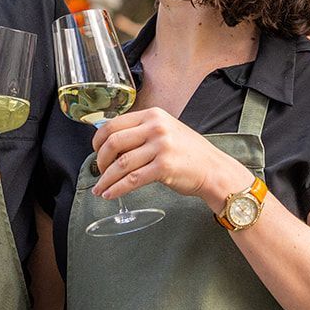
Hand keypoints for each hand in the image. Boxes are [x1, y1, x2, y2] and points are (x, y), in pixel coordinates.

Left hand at [93, 109, 250, 212]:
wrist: (214, 169)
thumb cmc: (189, 153)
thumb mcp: (166, 130)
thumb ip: (142, 132)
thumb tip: (110, 144)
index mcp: (153, 115)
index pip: (114, 124)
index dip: (98, 140)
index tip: (95, 151)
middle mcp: (156, 127)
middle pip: (114, 142)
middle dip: (100, 160)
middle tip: (98, 171)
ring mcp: (161, 146)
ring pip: (121, 163)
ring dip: (106, 179)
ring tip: (99, 188)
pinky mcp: (164, 167)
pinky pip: (132, 179)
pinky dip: (117, 189)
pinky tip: (110, 194)